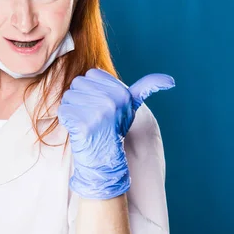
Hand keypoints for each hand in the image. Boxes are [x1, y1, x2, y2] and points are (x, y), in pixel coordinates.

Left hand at [57, 68, 174, 198]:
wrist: (105, 160)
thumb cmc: (114, 128)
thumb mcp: (131, 106)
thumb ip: (146, 88)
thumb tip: (170, 80)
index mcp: (122, 93)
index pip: (91, 74)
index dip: (91, 88)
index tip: (100, 104)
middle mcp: (111, 101)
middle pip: (77, 83)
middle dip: (80, 98)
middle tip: (91, 116)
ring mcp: (97, 114)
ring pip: (68, 97)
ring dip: (72, 109)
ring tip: (85, 122)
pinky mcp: (83, 125)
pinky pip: (63, 111)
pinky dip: (66, 120)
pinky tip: (78, 129)